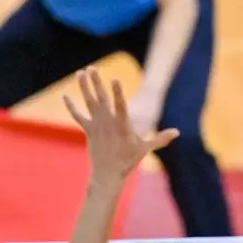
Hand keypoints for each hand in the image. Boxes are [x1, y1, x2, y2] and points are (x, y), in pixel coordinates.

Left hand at [64, 68, 178, 186]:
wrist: (107, 174)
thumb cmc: (128, 160)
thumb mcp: (145, 148)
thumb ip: (160, 138)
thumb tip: (177, 132)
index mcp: (122, 125)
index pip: (120, 105)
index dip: (118, 92)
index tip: (114, 78)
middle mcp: (107, 122)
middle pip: (101, 98)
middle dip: (96, 82)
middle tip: (92, 67)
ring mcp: (96, 125)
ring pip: (88, 102)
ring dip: (84, 87)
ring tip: (80, 72)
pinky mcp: (88, 130)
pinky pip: (77, 116)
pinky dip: (71, 106)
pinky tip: (65, 96)